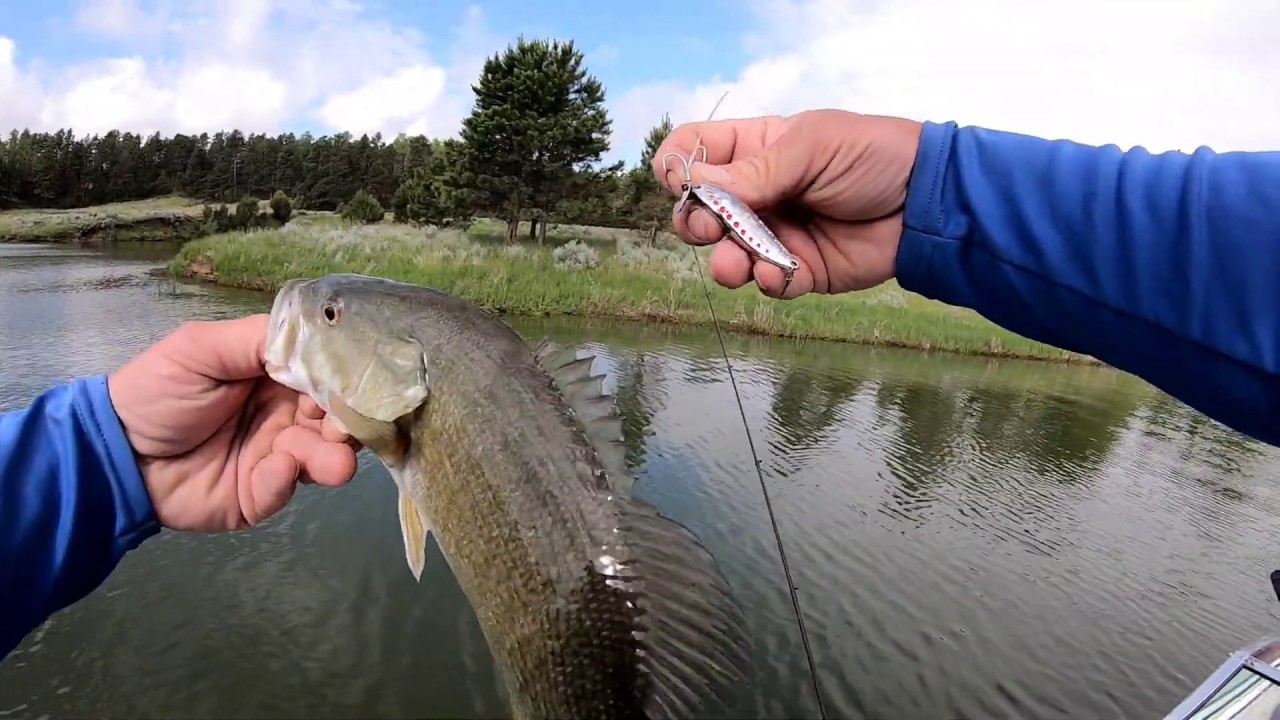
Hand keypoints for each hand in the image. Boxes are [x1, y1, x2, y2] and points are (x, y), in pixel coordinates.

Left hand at [107, 314, 361, 531]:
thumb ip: (259, 339)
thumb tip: (319, 339)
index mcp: (277, 378)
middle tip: (346, 428)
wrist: (114, 453)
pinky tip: (275, 468)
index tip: (358, 384)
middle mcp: (286, 416)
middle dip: (348, 424)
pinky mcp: (259, 495)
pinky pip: (285, 488)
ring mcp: (276, 457)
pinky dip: (286, 479)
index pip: (326, 376)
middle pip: (335, 420)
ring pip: (321, 457)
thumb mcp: (202, 348)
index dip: (344, 380)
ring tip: (334, 463)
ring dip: (331, 457)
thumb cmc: (157, 392)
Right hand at [652, 109, 922, 298]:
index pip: (694, 151)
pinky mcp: (797, 270)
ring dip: (723, 261)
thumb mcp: (812, 147)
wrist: (926, 204)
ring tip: (735, 265)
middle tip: (707, 227)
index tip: (681, 182)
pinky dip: (764, 281)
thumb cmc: (873, 156)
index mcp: (755, 149)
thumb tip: (696, 185)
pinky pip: (764, 282)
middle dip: (692, 221)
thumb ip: (756, 171)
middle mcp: (757, 193)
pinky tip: (777, 273)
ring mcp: (774, 233)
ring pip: (724, 253)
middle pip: (697, 210)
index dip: (678, 166)